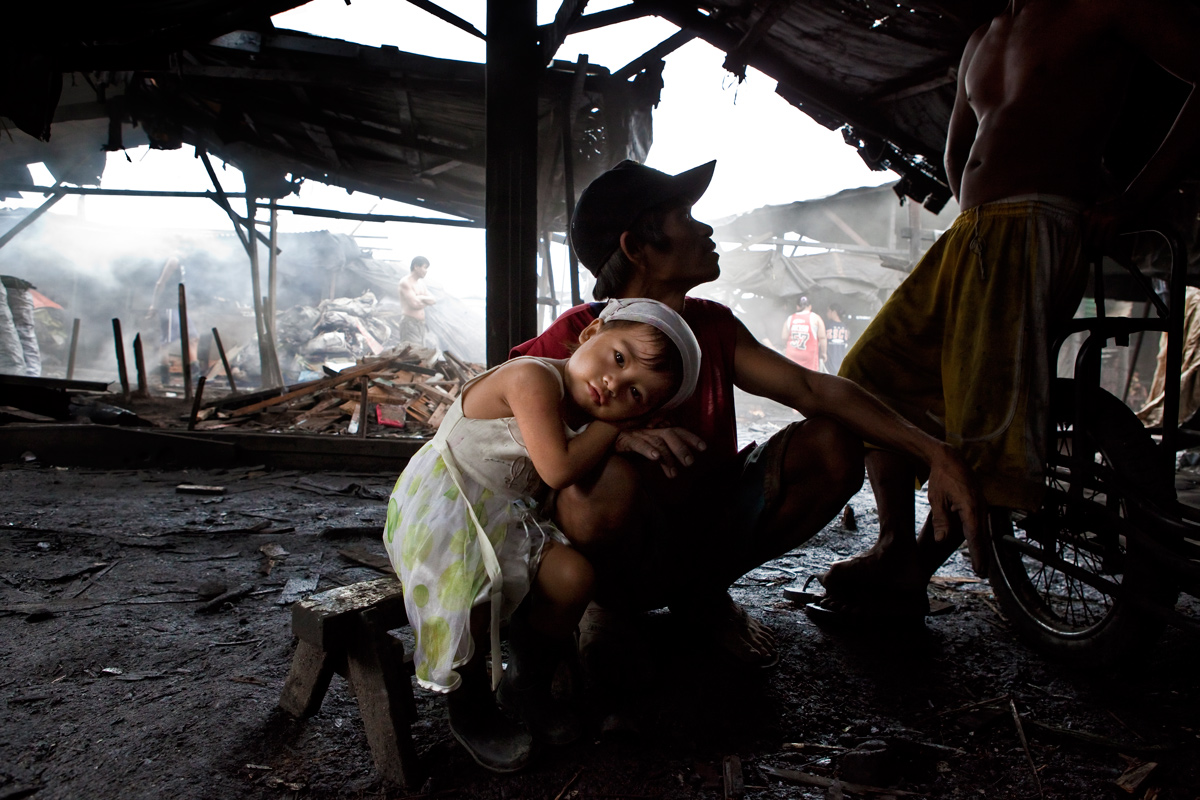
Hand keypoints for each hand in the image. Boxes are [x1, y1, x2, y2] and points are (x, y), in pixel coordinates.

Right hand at [614, 426, 706, 477]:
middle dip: (682, 448)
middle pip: (669, 434)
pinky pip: (638, 444)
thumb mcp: (644, 451)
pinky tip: (656, 459)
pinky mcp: (623, 440)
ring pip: (656, 441)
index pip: (676, 430)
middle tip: (690, 463)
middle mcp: (646, 429)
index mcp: (653, 430)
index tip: (704, 447)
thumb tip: (672, 466)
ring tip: (674, 472)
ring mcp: (635, 433)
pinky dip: (648, 450)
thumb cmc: (622, 448)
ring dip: (667, 456)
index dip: (691, 437)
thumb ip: (657, 455)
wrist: (596, 444)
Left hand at [925, 444, 988, 575]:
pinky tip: (979, 546)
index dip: (978, 554)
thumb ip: (941, 521)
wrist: (950, 459)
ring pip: (984, 531)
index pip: (975, 536)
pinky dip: (980, 536)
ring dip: (983, 548)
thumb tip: (941, 540)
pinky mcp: (980, 504)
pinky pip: (981, 523)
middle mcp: (981, 508)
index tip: (979, 569)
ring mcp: (982, 505)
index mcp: (970, 508)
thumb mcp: (936, 500)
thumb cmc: (941, 479)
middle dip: (983, 556)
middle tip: (982, 574)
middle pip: (983, 537)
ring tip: (982, 566)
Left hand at [1083, 193, 1137, 256]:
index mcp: (1085, 214)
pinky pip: (1109, 240)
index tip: (1088, 256)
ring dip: (1103, 252)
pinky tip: (1113, 250)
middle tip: (1095, 259)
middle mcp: (1091, 215)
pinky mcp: (1114, 220)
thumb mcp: (1099, 217)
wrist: (1132, 199)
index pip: (1081, 236)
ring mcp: (1102, 217)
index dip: (1084, 248)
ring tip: (1107, 253)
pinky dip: (1111, 248)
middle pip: (1087, 241)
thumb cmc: (1116, 211)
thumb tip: (1089, 248)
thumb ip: (1092, 229)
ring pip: (1098, 243)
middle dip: (1091, 253)